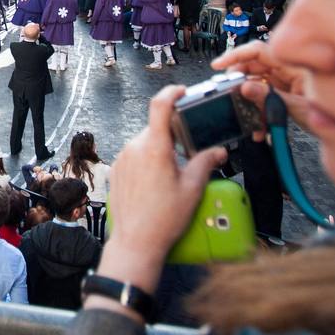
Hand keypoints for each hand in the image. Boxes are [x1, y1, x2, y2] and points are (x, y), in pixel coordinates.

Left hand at [95, 86, 226, 294]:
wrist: (135, 242)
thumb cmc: (164, 219)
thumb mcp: (192, 189)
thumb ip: (206, 163)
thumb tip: (218, 152)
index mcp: (154, 148)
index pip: (160, 105)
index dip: (172, 92)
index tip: (181, 91)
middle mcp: (135, 148)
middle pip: (155, 128)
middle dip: (172, 135)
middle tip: (187, 152)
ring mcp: (122, 159)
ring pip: (144, 143)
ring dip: (159, 150)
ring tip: (171, 175)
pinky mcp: (115, 170)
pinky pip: (133, 156)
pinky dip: (146, 161)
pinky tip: (155, 183)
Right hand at [212, 41, 310, 135]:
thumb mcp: (298, 107)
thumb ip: (270, 98)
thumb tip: (245, 89)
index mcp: (294, 64)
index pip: (259, 51)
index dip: (236, 55)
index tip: (219, 65)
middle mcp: (290, 70)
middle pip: (255, 67)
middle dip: (239, 81)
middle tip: (228, 94)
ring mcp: (288, 82)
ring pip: (259, 84)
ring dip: (249, 101)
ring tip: (246, 117)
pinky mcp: (288, 95)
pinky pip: (267, 97)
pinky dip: (260, 110)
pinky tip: (259, 126)